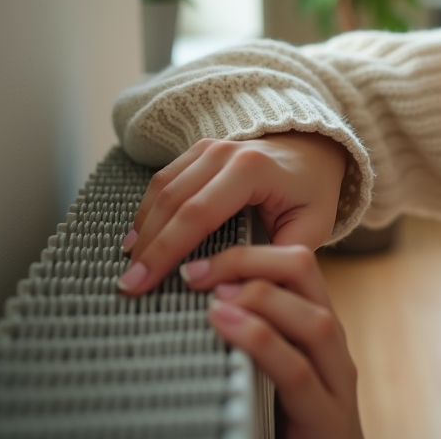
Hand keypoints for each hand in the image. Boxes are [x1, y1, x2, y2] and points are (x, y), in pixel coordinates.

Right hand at [118, 132, 348, 294]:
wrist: (312, 150)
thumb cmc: (312, 191)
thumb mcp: (312, 227)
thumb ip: (281, 259)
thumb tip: (244, 291)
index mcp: (253, 170)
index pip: (198, 215)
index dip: (166, 251)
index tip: (143, 284)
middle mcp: (225, 152)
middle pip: (172, 203)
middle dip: (147, 248)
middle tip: (128, 285)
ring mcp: (209, 147)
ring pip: (161, 190)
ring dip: (142, 230)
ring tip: (131, 267)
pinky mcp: (198, 151)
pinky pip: (163, 180)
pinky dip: (148, 211)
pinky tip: (140, 240)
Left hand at [181, 245, 363, 438]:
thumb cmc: (289, 426)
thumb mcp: (269, 370)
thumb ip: (251, 338)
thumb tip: (197, 305)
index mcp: (317, 329)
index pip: (297, 266)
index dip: (251, 252)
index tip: (202, 259)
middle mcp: (332, 346)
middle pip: (307, 277)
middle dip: (253, 263)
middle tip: (200, 271)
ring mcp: (336, 382)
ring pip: (314, 320)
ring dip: (261, 300)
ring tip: (214, 297)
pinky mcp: (327, 418)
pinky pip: (298, 374)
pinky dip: (262, 345)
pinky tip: (229, 332)